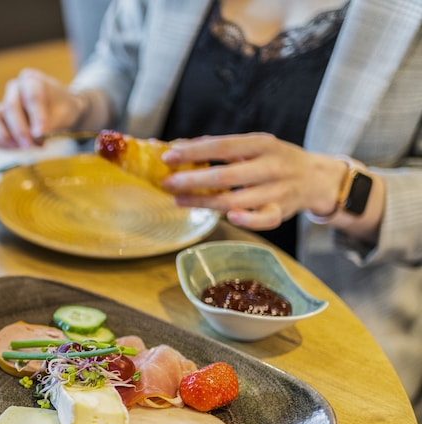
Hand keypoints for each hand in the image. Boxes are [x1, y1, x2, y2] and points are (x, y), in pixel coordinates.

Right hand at [0, 68, 87, 147]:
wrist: (56, 112)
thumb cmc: (60, 109)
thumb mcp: (63, 114)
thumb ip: (50, 123)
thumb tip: (36, 135)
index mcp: (31, 80)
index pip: (32, 95)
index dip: (35, 115)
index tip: (40, 132)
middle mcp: (14, 89)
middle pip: (11, 107)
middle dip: (19, 130)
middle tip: (30, 146)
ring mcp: (2, 103)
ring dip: (6, 136)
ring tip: (22, 148)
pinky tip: (13, 148)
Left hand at [161, 133, 346, 229]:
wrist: (317, 177)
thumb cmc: (275, 159)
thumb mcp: (254, 145)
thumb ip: (221, 146)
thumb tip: (181, 146)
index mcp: (262, 144)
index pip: (222, 146)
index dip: (193, 152)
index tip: (168, 157)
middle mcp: (271, 166)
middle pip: (226, 176)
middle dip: (192, 181)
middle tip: (167, 183)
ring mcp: (277, 191)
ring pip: (236, 200)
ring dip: (203, 202)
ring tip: (178, 200)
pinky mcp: (281, 212)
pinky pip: (263, 220)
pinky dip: (246, 220)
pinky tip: (225, 216)